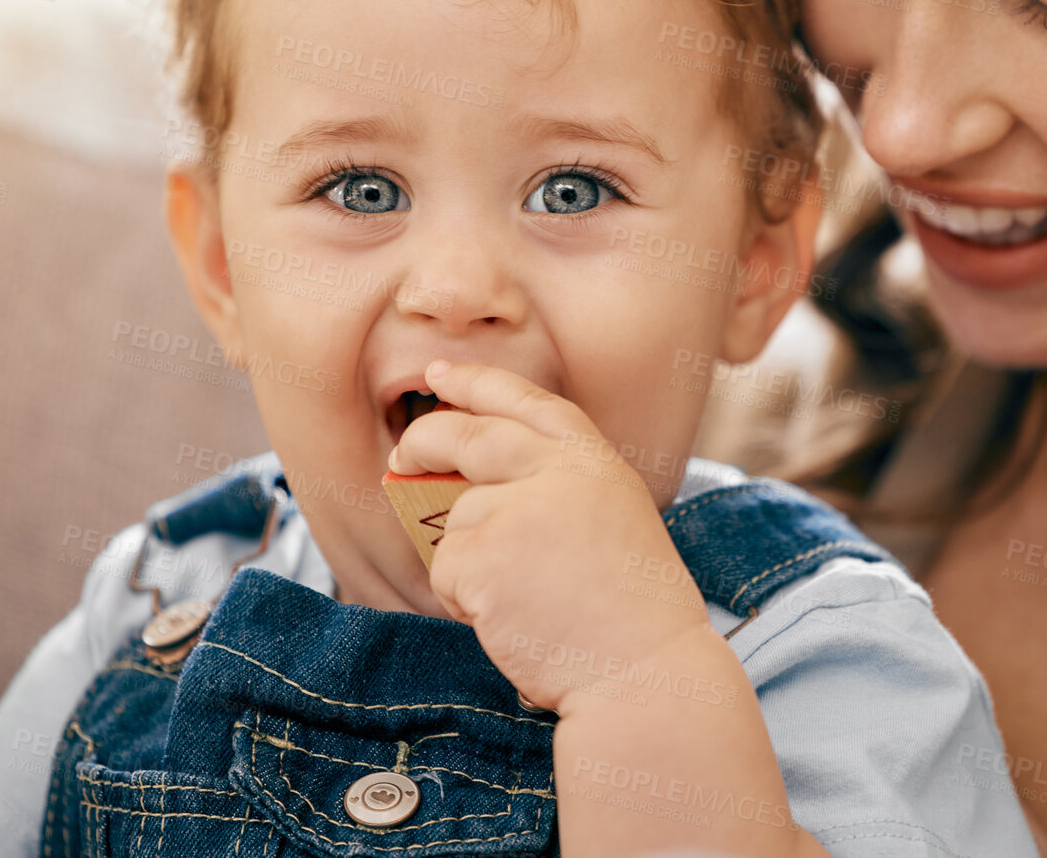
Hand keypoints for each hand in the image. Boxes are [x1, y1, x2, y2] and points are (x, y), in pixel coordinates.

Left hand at [389, 360, 714, 714]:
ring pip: (455, 520)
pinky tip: (511, 619)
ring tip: (523, 600)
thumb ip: (554, 488)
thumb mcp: (610, 520)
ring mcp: (518, 509)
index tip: (440, 374)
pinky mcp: (484, 555)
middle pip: (467, 435)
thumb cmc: (632, 614)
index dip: (477, 383)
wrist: (644, 671)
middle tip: (402, 454)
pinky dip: (463, 600)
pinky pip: (446, 570)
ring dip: (468, 562)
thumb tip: (470, 486)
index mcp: (594, 460)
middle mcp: (557, 471)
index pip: (526, 401)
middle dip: (424, 441)